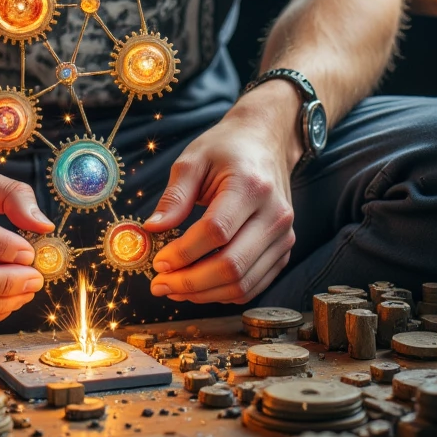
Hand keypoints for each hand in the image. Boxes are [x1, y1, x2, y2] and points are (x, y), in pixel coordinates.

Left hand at [142, 84, 299, 305]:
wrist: (265, 141)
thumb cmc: (227, 148)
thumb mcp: (194, 159)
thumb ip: (174, 196)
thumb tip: (152, 231)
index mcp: (251, 186)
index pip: (216, 231)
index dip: (183, 253)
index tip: (158, 262)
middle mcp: (275, 215)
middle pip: (232, 266)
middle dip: (190, 282)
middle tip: (159, 284)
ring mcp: (283, 236)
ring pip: (243, 284)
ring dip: (204, 294)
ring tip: (174, 288)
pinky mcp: (283, 250)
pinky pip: (254, 285)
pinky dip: (223, 294)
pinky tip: (199, 287)